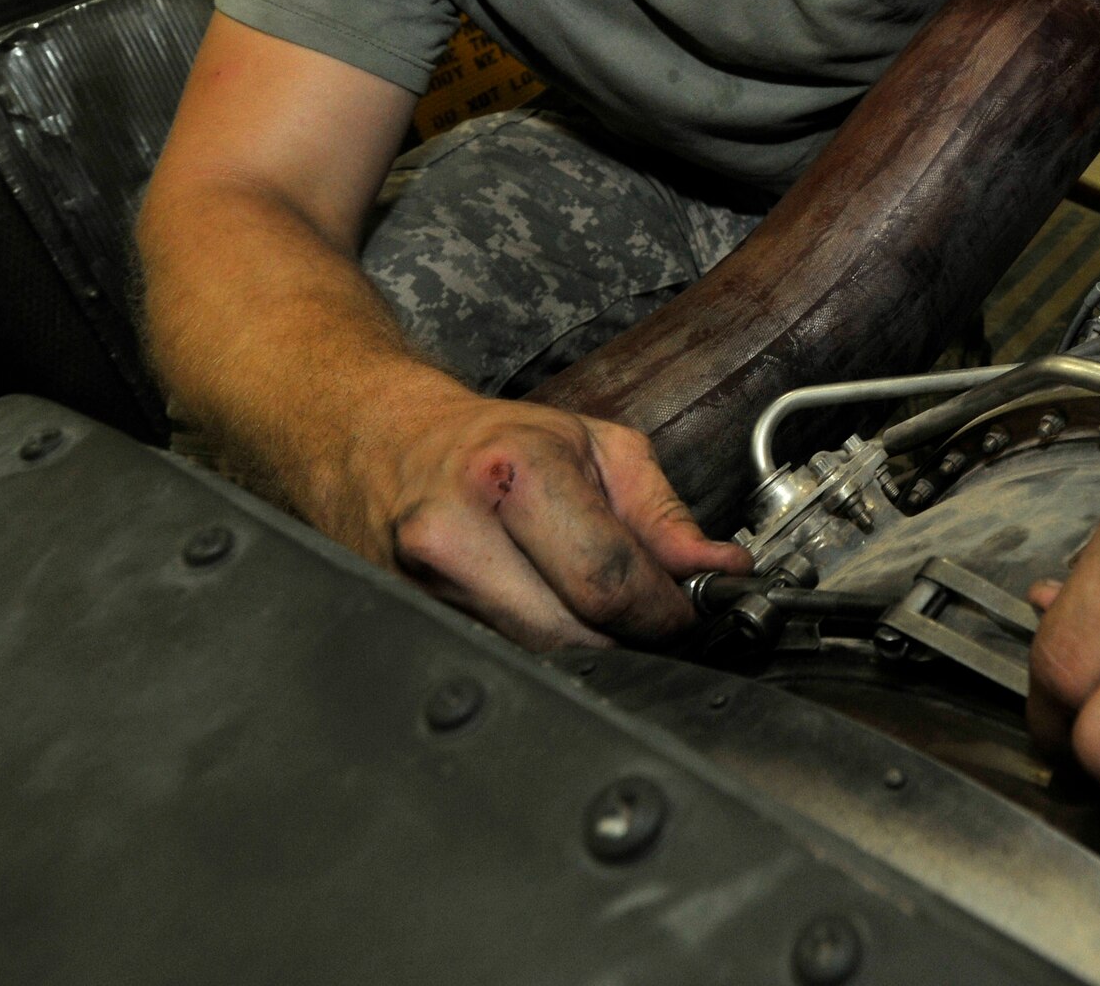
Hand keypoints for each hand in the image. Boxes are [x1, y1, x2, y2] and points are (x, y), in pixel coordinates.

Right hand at [335, 395, 749, 648]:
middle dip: (629, 633)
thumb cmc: (491, 440)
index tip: (685, 608)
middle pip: (575, 634)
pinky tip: (543, 612)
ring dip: (586, 645)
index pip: (608, 579)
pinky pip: (501, 660)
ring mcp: (423, 590)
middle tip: (648, 610)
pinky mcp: (410, 626)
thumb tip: (717, 568)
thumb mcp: (596, 446)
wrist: (382, 442)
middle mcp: (457, 535)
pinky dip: (540, 650)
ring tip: (592, 601)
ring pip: (539, 659)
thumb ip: (664, 514)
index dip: (664, 607)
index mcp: (512, 475)